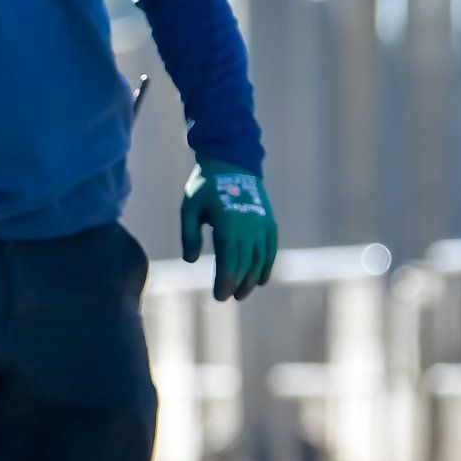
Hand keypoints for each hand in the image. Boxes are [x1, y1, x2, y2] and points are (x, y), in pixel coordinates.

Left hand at [180, 160, 274, 300]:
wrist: (232, 162)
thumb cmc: (205, 186)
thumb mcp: (189, 208)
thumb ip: (189, 235)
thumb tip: (190, 261)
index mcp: (228, 223)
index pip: (230, 261)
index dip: (225, 282)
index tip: (219, 296)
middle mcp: (249, 226)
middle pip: (245, 264)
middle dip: (237, 284)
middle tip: (226, 298)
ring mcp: (261, 224)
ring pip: (260, 259)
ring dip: (252, 279)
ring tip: (241, 293)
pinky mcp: (269, 222)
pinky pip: (271, 248)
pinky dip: (267, 266)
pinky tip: (261, 280)